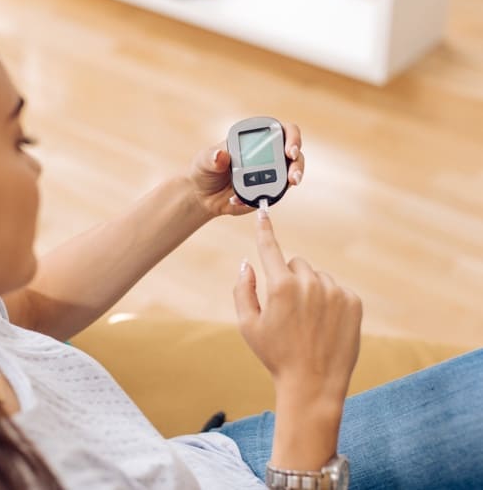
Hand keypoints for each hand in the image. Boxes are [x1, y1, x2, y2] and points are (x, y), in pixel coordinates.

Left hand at [186, 122, 304, 218]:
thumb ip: (212, 157)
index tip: (290, 149)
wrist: (202, 195)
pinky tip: (244, 200)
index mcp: (256, 139)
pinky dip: (265, 198)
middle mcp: (269, 154)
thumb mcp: (204, 161)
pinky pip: (274, 195)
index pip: (283, 131)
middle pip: (295, 154)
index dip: (292, 137)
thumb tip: (220, 155)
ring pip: (291, 174)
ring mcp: (271, 174)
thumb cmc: (205, 170)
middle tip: (293, 176)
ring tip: (288, 185)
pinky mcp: (267, 192)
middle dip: (297, 164)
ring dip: (292, 180)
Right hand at [234, 209, 361, 404]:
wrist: (313, 384)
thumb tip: (246, 263)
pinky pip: (336, 290)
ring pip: (317, 277)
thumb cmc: (275, 355)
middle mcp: (309, 283)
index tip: (262, 212)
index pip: (270, 248)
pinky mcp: (353, 302)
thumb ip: (242, 289)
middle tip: (286, 308)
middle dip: (289, 278)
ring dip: (311, 290)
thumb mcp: (248, 325)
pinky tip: (324, 325)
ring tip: (308, 322)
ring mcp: (334, 291)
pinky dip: (329, 301)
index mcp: (280, 286)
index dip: (264, 229)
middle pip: (296, 263)